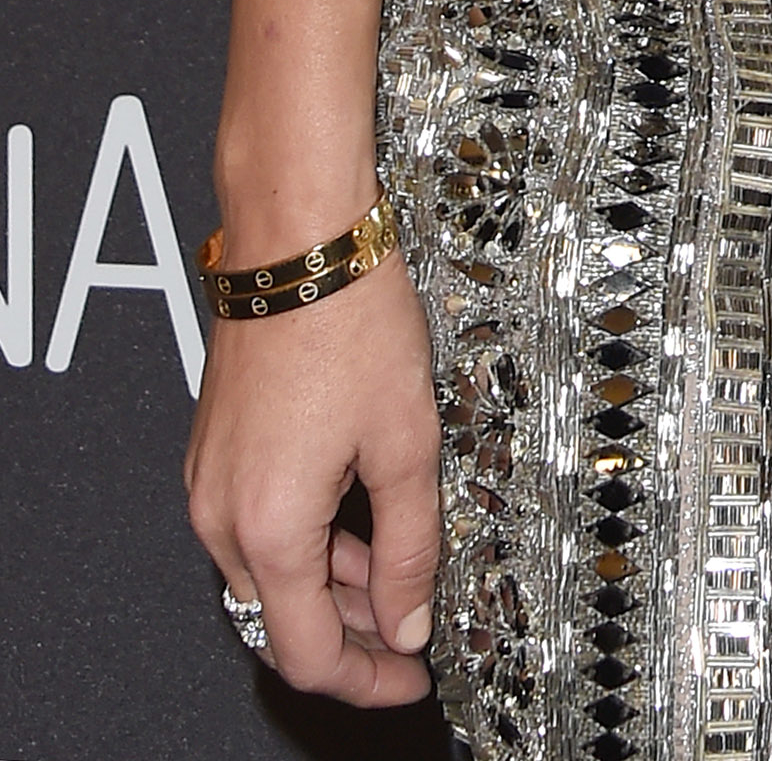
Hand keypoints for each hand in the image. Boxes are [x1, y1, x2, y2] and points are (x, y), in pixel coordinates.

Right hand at [184, 251, 442, 703]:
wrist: (300, 240)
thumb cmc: (350, 320)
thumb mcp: (407, 442)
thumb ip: (410, 547)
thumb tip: (410, 621)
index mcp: (267, 526)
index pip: (304, 652)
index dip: (364, 679)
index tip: (409, 680)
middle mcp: (221, 514)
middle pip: (278, 622)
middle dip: (348, 639)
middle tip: (409, 640)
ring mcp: (211, 483)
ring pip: (267, 576)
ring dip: (329, 590)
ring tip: (395, 583)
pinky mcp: (217, 453)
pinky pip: (256, 529)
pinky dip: (306, 544)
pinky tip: (356, 529)